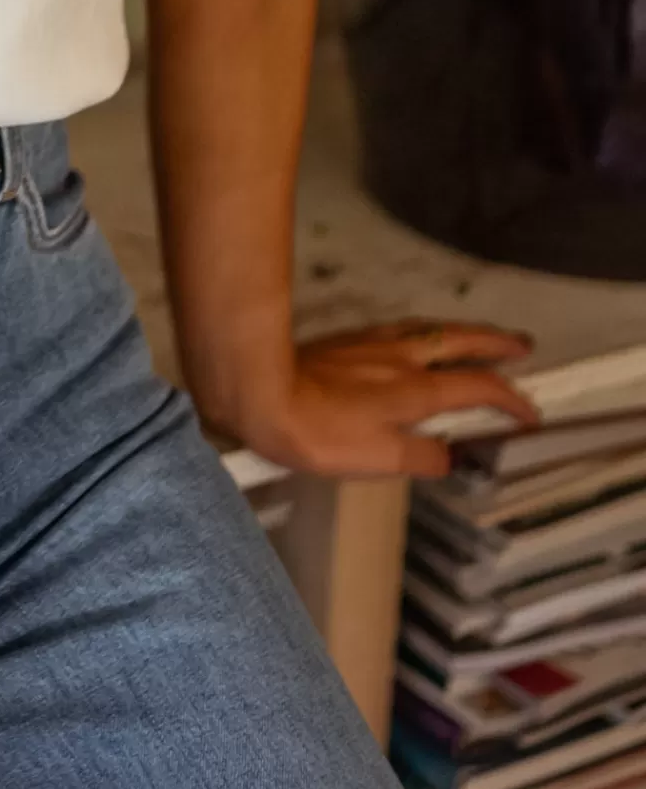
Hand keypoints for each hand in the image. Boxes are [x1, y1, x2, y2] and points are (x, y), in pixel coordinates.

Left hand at [232, 321, 538, 478]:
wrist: (260, 392)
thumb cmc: (321, 433)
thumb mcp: (379, 459)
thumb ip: (422, 458)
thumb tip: (449, 456)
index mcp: (417, 389)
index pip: (479, 387)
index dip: (510, 399)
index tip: (529, 413)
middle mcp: (402, 357)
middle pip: (460, 341)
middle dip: (496, 343)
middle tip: (522, 345)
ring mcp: (372, 343)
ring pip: (429, 329)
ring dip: (461, 332)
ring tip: (476, 336)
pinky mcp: (346, 340)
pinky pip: (400, 329)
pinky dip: (424, 332)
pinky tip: (414, 338)